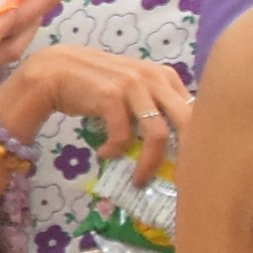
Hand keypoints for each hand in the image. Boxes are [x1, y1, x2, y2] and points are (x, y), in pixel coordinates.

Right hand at [0, 45, 188, 163]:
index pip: (195, 111)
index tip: (191, 167)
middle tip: (178, 181)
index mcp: (165, 76)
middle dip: (186, 156)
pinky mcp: (111, 95)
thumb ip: (154, 105)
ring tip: (138, 179)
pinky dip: (114, 151)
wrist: (54, 71)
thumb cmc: (94, 84)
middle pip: (188, 122)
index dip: (198, 141)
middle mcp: (154, 77)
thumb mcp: (132, 89)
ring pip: (158, 134)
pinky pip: (123, 135)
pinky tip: (103, 153)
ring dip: (148, 164)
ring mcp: (133, 84)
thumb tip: (174, 142)